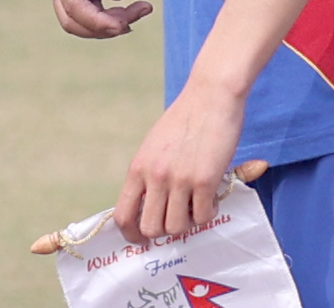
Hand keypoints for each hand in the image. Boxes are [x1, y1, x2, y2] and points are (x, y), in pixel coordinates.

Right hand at [49, 0, 152, 37]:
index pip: (73, 4)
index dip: (96, 20)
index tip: (124, 23)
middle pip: (71, 21)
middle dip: (103, 27)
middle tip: (136, 15)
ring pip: (80, 24)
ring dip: (108, 27)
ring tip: (138, 11)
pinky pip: (90, 18)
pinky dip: (109, 21)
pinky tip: (130, 13)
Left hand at [115, 72, 247, 241]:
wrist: (210, 95)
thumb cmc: (184, 120)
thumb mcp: (154, 146)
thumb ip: (149, 174)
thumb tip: (147, 206)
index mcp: (138, 167)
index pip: (123, 214)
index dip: (131, 234)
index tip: (143, 238)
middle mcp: (155, 176)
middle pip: (150, 228)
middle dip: (164, 231)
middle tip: (178, 219)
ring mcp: (179, 179)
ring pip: (176, 227)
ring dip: (188, 223)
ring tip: (196, 205)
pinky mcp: (204, 180)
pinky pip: (202, 216)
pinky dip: (208, 213)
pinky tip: (211, 197)